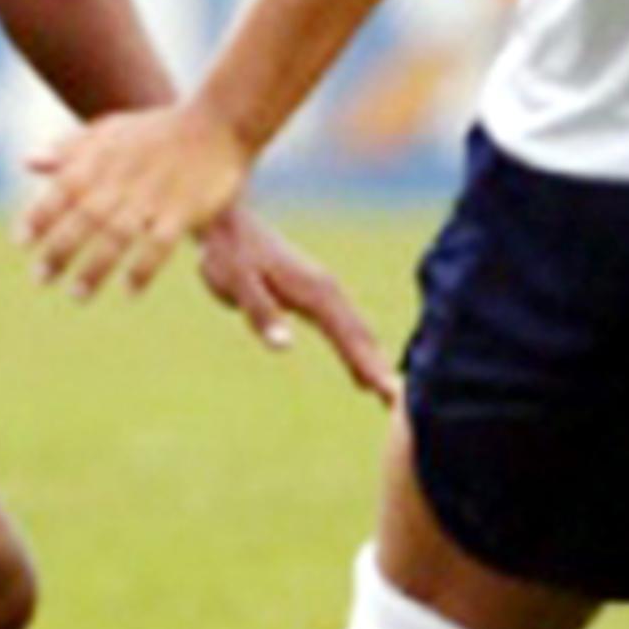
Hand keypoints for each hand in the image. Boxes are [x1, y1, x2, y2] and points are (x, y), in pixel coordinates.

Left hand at [21, 103, 253, 303]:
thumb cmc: (158, 129)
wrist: (218, 122)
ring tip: (76, 295)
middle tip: (40, 280)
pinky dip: (143, 268)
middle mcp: (122, 179)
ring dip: (95, 268)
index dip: (38, 216)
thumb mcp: (110, 130)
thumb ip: (69, 149)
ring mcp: (153, 196)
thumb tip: (27, 162)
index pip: (62, 190)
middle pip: (85, 219)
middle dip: (59, 250)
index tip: (20, 243)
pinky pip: (159, 245)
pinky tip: (128, 291)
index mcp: (102, 160)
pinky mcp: (184, 211)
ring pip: (118, 236)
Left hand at [195, 202, 395, 403]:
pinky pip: (347, 327)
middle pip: (362, 336)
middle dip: (382, 369)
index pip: (348, 336)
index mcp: (314, 291)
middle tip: (401, 404)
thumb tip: (284, 345)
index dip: (369, 365)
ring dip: (376, 361)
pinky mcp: (317, 294)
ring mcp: (324, 290)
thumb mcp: (237, 283)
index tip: (390, 392)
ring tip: (392, 395)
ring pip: (358, 332)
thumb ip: (260, 312)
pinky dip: (362, 349)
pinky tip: (365, 369)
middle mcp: (327, 290)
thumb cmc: (229, 255)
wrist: (227, 224)